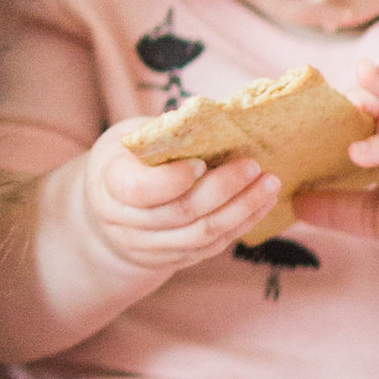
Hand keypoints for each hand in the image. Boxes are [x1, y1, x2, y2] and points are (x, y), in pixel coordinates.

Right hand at [76, 118, 287, 271]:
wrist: (108, 208)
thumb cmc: (128, 159)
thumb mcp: (133, 136)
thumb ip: (165, 134)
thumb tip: (215, 119)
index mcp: (110, 185)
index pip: (141, 190)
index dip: (174, 179)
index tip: (202, 162)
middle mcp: (125, 223)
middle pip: (181, 212)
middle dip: (223, 189)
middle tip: (253, 166)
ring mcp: (148, 247)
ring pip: (201, 235)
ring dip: (241, 210)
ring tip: (269, 185)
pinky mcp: (172, 260)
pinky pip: (211, 248)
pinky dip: (240, 225)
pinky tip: (261, 204)